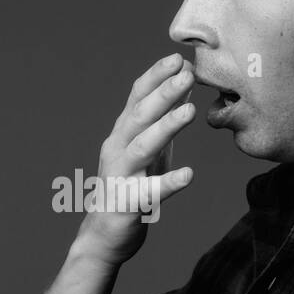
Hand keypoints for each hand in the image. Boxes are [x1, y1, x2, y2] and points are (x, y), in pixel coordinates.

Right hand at [74, 53, 196, 266]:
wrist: (103, 236)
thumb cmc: (130, 187)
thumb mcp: (147, 148)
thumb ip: (161, 119)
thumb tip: (184, 84)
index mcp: (123, 134)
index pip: (136, 97)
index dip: (155, 76)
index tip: (178, 57)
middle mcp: (118, 149)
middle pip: (139, 116)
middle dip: (163, 92)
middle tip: (187, 73)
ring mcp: (122, 176)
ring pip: (142, 147)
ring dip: (165, 127)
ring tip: (189, 111)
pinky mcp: (129, 205)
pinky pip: (149, 193)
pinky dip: (168, 183)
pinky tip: (188, 175)